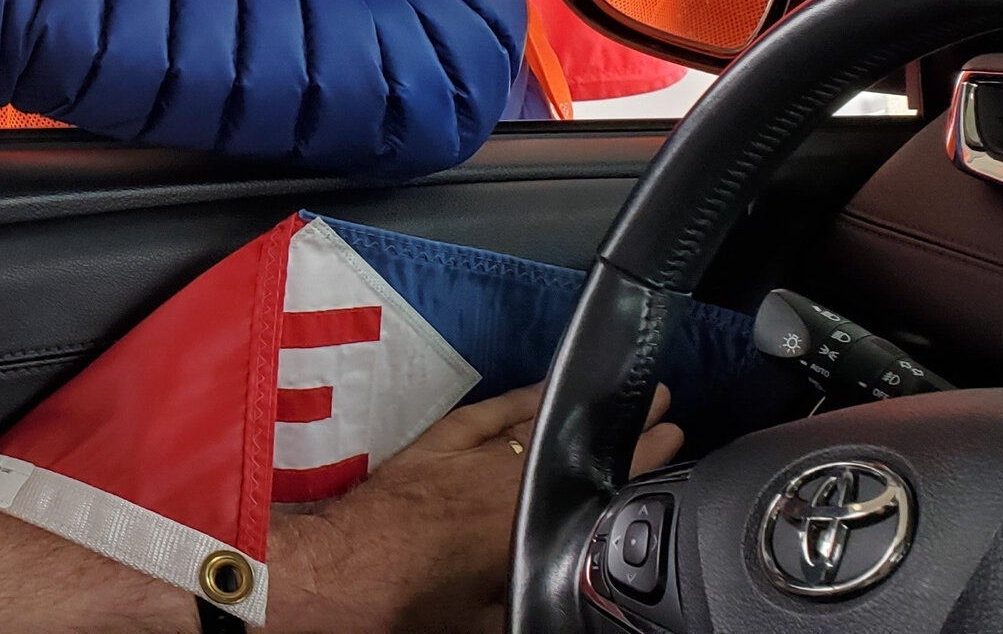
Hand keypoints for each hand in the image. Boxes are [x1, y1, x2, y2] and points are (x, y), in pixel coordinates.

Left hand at [266, 383, 680, 633]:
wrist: (329, 577)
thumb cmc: (403, 608)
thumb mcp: (485, 619)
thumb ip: (530, 597)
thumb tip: (559, 596)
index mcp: (519, 527)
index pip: (594, 484)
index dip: (641, 459)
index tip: (674, 437)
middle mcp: (499, 482)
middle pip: (573, 448)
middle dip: (622, 431)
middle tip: (664, 410)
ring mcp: (466, 458)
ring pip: (536, 426)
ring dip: (580, 412)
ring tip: (620, 396)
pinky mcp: (432, 446)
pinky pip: (487, 413)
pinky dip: (519, 400)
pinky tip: (545, 390)